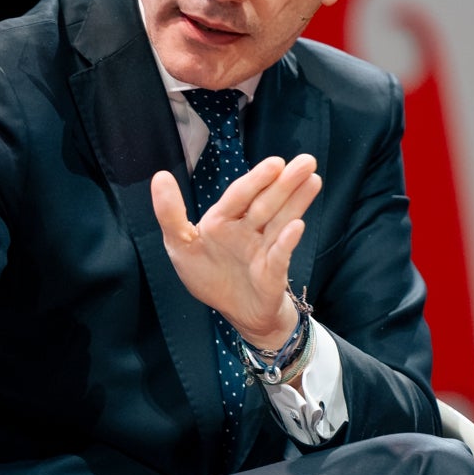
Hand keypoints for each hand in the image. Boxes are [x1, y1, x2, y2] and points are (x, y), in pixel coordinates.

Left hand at [151, 154, 321, 349]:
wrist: (236, 313)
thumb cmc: (210, 276)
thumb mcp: (181, 245)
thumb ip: (170, 213)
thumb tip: (160, 176)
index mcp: (225, 220)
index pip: (241, 195)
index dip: (257, 179)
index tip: (276, 163)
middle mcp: (248, 230)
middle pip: (267, 203)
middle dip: (286, 183)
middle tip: (307, 161)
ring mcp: (263, 250)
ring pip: (281, 221)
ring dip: (297, 201)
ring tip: (313, 179)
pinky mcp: (273, 273)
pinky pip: (279, 256)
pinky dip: (287, 242)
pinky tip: (297, 226)